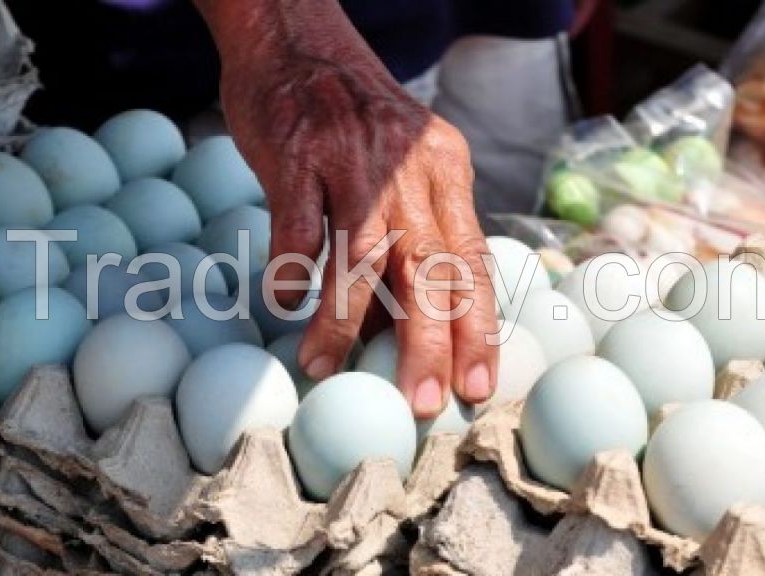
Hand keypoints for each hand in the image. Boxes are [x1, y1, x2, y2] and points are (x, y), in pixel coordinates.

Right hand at [195, 0, 498, 417]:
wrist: (298, 33)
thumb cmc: (352, 112)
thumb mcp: (408, 159)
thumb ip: (419, 227)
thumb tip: (413, 317)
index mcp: (445, 170)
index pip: (472, 261)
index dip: (479, 327)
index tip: (479, 383)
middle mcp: (408, 168)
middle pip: (431, 269)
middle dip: (432, 344)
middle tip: (424, 402)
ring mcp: (353, 159)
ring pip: (361, 258)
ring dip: (343, 322)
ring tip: (323, 366)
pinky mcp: (298, 152)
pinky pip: (297, 228)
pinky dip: (292, 273)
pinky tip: (285, 304)